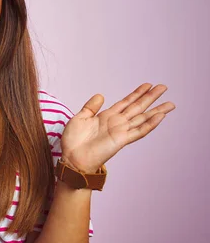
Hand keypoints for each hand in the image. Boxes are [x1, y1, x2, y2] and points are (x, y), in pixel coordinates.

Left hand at [61, 83, 175, 172]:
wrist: (72, 157)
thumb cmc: (73, 141)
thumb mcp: (80, 118)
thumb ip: (91, 107)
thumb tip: (101, 95)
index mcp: (106, 117)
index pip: (126, 102)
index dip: (137, 94)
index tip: (148, 85)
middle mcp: (116, 123)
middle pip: (137, 107)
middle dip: (150, 97)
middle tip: (163, 87)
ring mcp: (120, 131)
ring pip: (143, 118)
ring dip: (157, 111)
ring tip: (170, 104)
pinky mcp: (122, 140)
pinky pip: (139, 131)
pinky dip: (150, 124)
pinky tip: (160, 116)